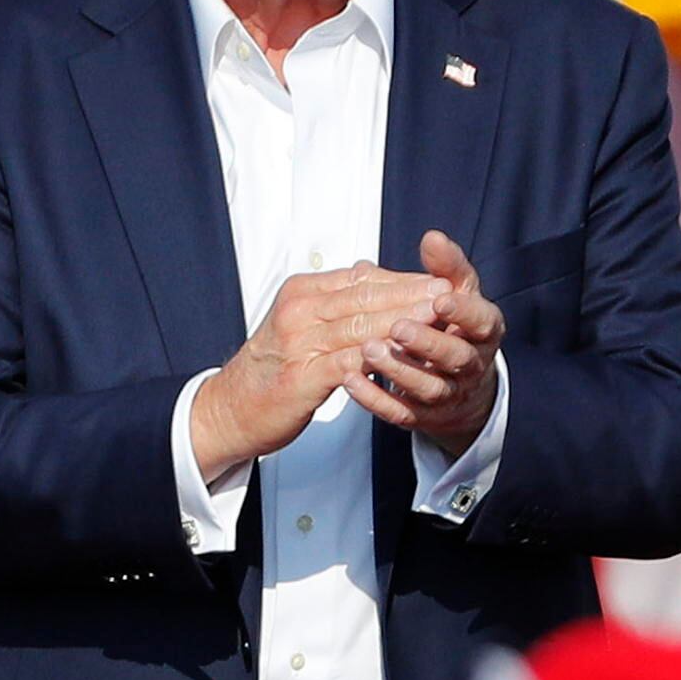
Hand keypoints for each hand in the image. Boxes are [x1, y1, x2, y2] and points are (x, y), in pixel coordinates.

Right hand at [190, 264, 450, 480]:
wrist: (231, 407)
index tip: (437, 280)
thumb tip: (369, 272)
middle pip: (366, 297)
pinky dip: (379, 359)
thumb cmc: (272, 367)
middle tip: (449, 295)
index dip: (402, 279)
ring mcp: (299, 342)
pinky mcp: (302, 376)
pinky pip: (349, 363)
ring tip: (438, 321)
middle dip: (411, 295)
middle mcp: (299, 310)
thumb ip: (334, 300)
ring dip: (404, 322)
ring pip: (361, 326)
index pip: (361, 279)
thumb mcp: (300, 322)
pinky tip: (407, 360)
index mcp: (302, 292)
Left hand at [346, 229, 506, 455]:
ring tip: (368, 350)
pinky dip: (376, 398)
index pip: (482, 322)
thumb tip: (433, 238)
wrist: (460, 386)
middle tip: (398, 327)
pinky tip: (350, 380)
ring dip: (398, 370)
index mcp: (483, 332)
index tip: (440, 298)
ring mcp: (448, 394)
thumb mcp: (458, 294)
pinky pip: (401, 412)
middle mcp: (471, 365)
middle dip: (427, 343)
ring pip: (429, 388)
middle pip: (456, 358)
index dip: (463, 312)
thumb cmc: (454, 328)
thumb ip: (446, 266)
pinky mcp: (424, 417)